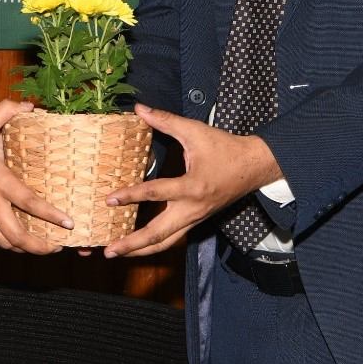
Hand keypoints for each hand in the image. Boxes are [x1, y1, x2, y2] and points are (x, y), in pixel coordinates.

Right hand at [0, 100, 71, 253]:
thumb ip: (6, 111)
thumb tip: (30, 105)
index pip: (28, 201)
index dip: (50, 214)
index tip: (68, 222)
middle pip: (17, 234)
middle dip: (40, 246)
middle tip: (58, 246)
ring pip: (4, 243)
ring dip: (25, 250)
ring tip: (43, 248)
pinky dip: (6, 246)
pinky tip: (17, 244)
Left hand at [103, 104, 280, 257]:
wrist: (253, 166)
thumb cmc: (225, 148)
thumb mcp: (195, 131)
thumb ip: (166, 121)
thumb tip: (140, 109)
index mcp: (192, 187)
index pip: (155, 193)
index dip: (130, 195)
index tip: (109, 199)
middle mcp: (192, 209)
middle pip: (158, 235)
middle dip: (132, 244)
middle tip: (108, 251)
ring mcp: (195, 219)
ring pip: (166, 243)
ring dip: (141, 251)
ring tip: (118, 254)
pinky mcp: (196, 221)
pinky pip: (173, 238)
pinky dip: (154, 244)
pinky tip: (138, 245)